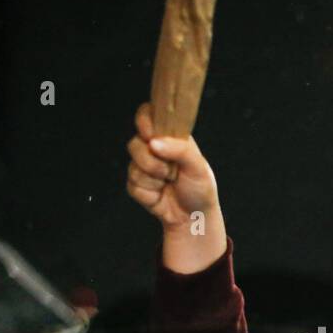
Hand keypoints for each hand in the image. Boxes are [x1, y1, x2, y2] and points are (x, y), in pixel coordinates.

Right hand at [126, 102, 219, 230]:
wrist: (193, 217)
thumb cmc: (199, 188)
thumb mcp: (198, 166)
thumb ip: (179, 149)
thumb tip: (153, 142)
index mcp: (169, 137)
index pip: (148, 116)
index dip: (144, 121)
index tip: (149, 133)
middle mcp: (153, 148)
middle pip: (135, 143)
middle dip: (152, 160)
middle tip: (171, 171)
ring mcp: (143, 166)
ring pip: (134, 166)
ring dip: (154, 178)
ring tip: (169, 182)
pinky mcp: (136, 185)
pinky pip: (133, 185)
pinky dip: (149, 192)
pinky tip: (160, 194)